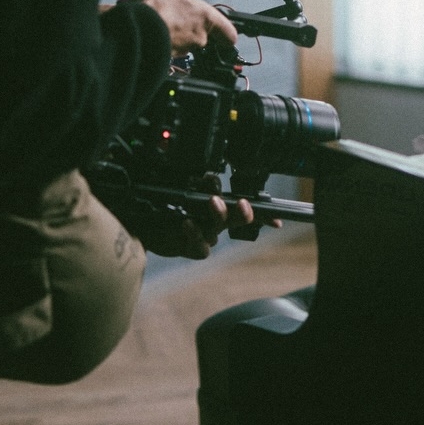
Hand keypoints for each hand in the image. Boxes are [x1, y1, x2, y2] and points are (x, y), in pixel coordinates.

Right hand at [130, 0, 237, 54]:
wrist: (136, 31)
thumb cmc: (156, 8)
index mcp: (206, 18)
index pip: (229, 34)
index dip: (227, 34)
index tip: (224, 35)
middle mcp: (198, 37)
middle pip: (200, 34)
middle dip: (186, 24)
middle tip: (173, 14)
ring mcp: (182, 50)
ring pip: (180, 40)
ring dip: (170, 30)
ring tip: (155, 18)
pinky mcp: (167, 57)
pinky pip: (165, 45)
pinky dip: (157, 37)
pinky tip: (146, 26)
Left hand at [140, 195, 280, 258]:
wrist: (146, 223)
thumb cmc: (169, 204)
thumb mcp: (187, 186)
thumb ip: (203, 184)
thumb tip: (213, 178)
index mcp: (221, 206)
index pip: (245, 209)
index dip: (264, 216)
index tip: (277, 220)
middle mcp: (216, 222)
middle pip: (237, 220)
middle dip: (244, 213)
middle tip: (243, 204)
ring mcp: (205, 235)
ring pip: (218, 230)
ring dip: (218, 215)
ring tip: (213, 202)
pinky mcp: (191, 246)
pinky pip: (199, 246)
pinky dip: (195, 234)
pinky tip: (188, 223)